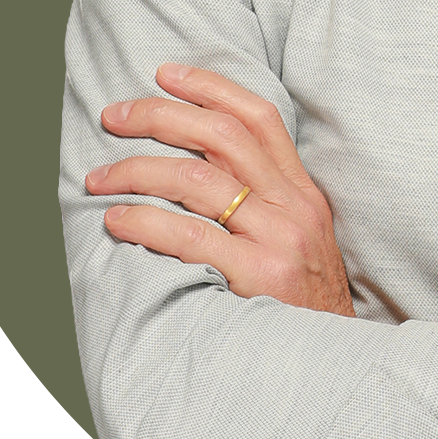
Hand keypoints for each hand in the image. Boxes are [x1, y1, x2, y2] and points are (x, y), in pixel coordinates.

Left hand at [86, 64, 354, 316]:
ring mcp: (278, 239)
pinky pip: (189, 237)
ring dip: (138, 170)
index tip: (165, 74)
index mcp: (303, 192)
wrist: (337, 364)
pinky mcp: (258, 276)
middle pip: (221, 135)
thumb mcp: (301, 242)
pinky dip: (145, 222)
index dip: (211, 86)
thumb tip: (200, 169)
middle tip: (114, 115)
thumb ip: (265, 205)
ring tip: (100, 177)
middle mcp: (294, 206)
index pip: (259, 117)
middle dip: (160, 116)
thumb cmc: (305, 307)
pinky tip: (117, 220)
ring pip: (198, 179)